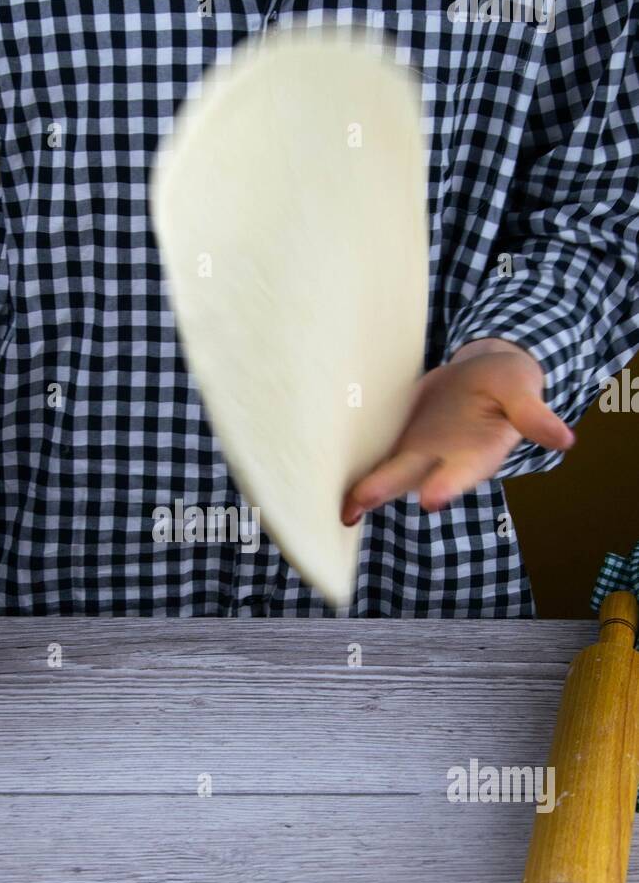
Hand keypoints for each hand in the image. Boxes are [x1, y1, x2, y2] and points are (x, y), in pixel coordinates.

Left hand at [341, 338, 574, 522]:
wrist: (480, 373)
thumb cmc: (507, 384)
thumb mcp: (522, 393)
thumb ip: (534, 417)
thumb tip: (565, 440)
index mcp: (473, 454)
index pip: (459, 474)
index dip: (446, 486)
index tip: (430, 499)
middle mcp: (438, 458)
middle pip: (406, 477)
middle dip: (379, 491)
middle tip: (352, 509)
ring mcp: (412, 448)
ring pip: (380, 468)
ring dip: (355, 485)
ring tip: (330, 503)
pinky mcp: (391, 433)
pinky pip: (366, 446)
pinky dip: (345, 455)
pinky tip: (316, 463)